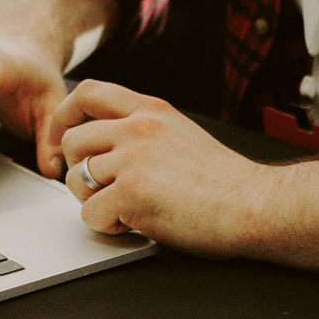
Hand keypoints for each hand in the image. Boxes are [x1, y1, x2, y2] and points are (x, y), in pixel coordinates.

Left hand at [50, 80, 267, 258]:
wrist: (253, 204)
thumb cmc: (223, 181)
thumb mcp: (180, 133)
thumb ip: (145, 130)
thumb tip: (106, 143)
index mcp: (152, 110)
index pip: (89, 92)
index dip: (66, 115)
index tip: (65, 140)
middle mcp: (139, 128)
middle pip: (73, 139)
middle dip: (77, 169)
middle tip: (99, 190)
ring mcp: (134, 158)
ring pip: (75, 178)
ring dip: (91, 200)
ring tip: (124, 209)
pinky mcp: (131, 193)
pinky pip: (89, 213)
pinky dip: (106, 226)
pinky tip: (134, 224)